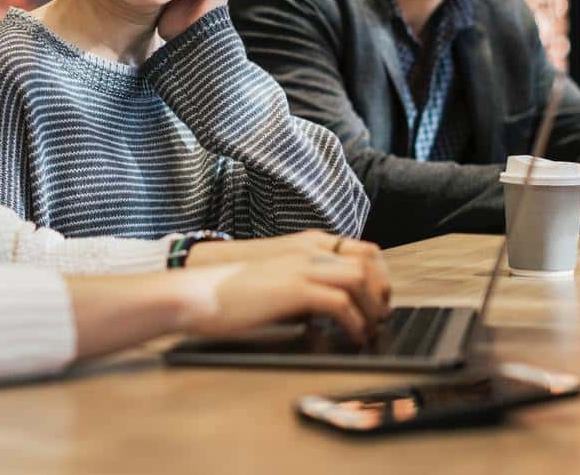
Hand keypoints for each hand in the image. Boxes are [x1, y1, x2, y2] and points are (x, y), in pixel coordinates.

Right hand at [174, 250, 391, 343]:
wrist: (198, 290)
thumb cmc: (230, 290)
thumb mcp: (276, 280)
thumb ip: (302, 286)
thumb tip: (324, 312)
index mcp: (306, 244)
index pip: (362, 248)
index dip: (379, 274)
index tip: (380, 299)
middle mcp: (308, 249)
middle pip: (368, 260)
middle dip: (381, 290)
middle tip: (380, 316)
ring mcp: (301, 266)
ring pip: (359, 279)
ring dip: (371, 307)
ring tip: (369, 329)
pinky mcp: (294, 289)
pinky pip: (339, 303)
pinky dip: (353, 322)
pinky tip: (351, 335)